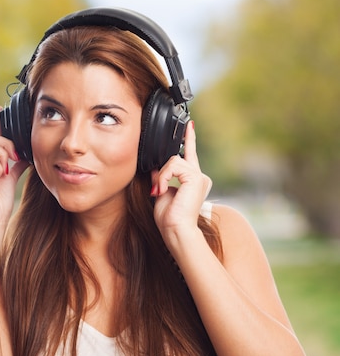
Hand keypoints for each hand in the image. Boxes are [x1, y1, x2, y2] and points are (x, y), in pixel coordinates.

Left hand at [150, 122, 211, 241]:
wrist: (176, 230)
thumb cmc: (169, 219)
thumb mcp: (161, 194)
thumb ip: (160, 178)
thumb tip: (155, 168)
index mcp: (192, 181)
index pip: (190, 155)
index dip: (189, 139)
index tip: (189, 125)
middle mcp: (199, 177)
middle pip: (176, 158)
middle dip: (163, 172)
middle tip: (158, 190)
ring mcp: (199, 176)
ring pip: (173, 161)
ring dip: (162, 177)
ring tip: (160, 192)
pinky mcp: (195, 177)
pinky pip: (173, 165)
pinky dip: (164, 177)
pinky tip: (163, 190)